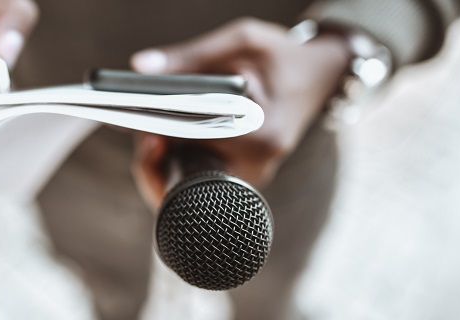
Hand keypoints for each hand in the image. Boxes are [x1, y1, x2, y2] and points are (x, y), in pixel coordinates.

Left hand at [129, 18, 350, 207]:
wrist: (319, 77)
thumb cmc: (281, 56)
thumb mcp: (242, 41)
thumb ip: (190, 54)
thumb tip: (139, 67)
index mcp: (263, 133)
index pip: (199, 143)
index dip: (163, 137)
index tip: (141, 127)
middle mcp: (259, 163)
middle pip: (190, 171)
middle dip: (159, 153)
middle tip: (141, 130)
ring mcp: (251, 174)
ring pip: (191, 181)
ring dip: (166, 159)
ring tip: (152, 132)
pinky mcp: (243, 175)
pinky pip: (200, 176)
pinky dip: (180, 160)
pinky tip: (168, 139)